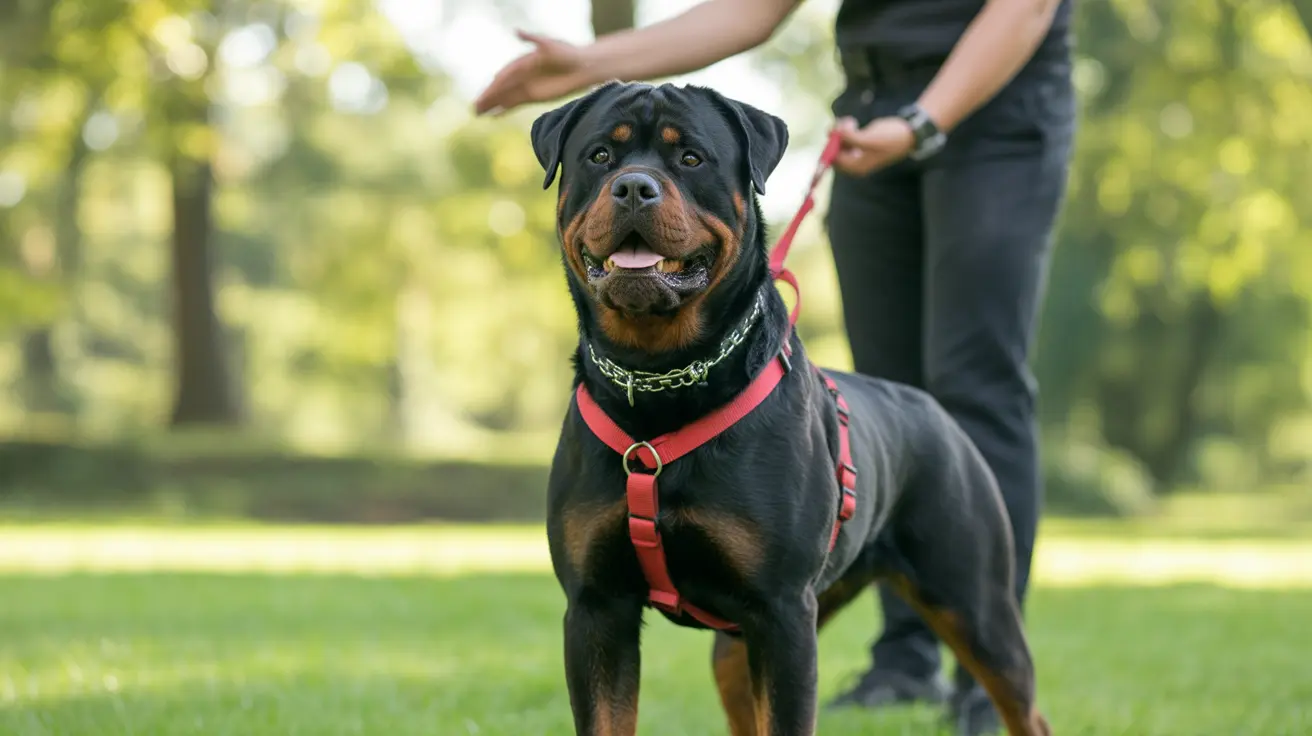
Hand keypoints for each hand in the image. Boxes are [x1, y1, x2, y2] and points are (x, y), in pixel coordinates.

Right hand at [473, 31, 592, 115]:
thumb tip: (516, 31)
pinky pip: (514, 104)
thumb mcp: (550, 44)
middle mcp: (522, 75)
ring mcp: (526, 86)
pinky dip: (504, 110)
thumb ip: (532, 40)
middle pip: (501, 88)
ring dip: (491, 105)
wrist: (583, 65)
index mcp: (523, 62)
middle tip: (474, 107)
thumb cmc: (567, 52)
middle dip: (488, 97)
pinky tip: (493, 116)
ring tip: (476, 113)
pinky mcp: (533, 96)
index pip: (506, 75)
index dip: (496, 85)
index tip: (486, 94)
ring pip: (505, 98)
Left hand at [832, 116, 915, 176]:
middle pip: (833, 152)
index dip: (833, 143)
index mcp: (856, 167)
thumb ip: (850, 138)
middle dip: (835, 136)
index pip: (834, 159)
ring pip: (838, 143)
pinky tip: (853, 122)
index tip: (838, 129)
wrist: (907, 133)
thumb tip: (834, 133)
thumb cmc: (890, 138)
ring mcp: (856, 153)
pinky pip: (844, 138)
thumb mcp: (869, 139)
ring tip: (851, 121)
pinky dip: (845, 129)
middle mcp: (854, 163)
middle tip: (843, 122)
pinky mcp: (859, 143)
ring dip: (840, 130)